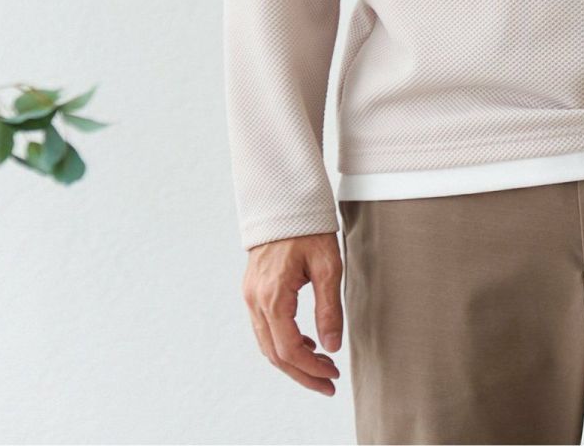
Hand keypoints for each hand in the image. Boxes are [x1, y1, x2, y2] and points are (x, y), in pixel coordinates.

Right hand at [242, 231, 343, 393]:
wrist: (283, 200)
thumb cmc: (308, 227)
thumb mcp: (327, 265)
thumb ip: (329, 308)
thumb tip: (332, 346)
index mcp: (273, 295)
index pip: (288, 348)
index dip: (311, 368)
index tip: (333, 374)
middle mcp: (255, 300)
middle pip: (274, 354)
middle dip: (302, 373)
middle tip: (328, 384)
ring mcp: (251, 295)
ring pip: (267, 344)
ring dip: (292, 361)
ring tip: (321, 366)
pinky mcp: (253, 290)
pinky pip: (264, 328)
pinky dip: (283, 343)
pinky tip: (305, 342)